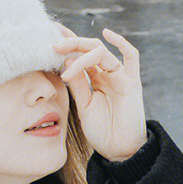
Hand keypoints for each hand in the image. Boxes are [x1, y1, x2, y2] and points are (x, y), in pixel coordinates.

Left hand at [52, 23, 147, 161]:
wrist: (119, 151)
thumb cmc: (102, 131)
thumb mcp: (84, 105)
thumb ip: (78, 84)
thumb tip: (66, 60)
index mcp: (95, 79)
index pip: (80, 54)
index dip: (68, 43)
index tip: (50, 32)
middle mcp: (108, 74)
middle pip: (89, 49)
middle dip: (71, 43)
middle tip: (53, 45)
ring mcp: (120, 76)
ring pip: (101, 52)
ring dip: (81, 50)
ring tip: (63, 53)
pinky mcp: (131, 82)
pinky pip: (132, 57)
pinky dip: (121, 43)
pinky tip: (107, 34)